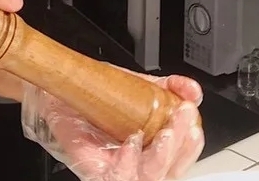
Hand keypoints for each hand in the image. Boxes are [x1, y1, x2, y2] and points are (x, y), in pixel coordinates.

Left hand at [22, 72, 204, 180]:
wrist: (64, 91)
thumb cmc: (101, 96)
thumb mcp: (141, 86)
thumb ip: (169, 87)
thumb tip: (192, 90)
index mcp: (153, 147)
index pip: (182, 156)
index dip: (192, 142)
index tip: (193, 118)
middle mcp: (138, 162)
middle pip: (169, 171)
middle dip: (182, 147)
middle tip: (182, 121)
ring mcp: (118, 169)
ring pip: (149, 177)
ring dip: (161, 157)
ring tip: (165, 133)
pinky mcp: (96, 170)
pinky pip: (116, 177)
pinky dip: (127, 163)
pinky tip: (132, 142)